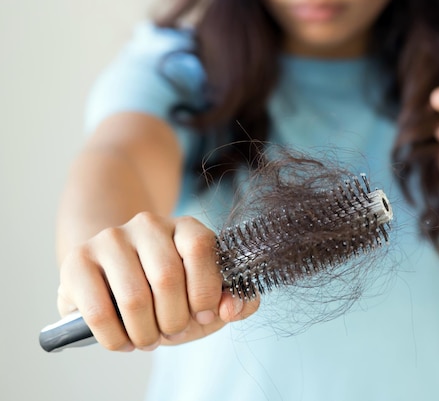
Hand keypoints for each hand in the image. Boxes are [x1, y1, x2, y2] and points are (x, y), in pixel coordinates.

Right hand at [57, 213, 259, 351]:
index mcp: (185, 227)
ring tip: (149, 338)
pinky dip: (116, 339)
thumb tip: (231, 307)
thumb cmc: (168, 291)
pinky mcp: (77, 261)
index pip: (200, 247)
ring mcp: (110, 239)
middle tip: (172, 331)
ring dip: (147, 333)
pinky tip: (124, 340)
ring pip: (134, 298)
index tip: (204, 315)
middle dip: (175, 320)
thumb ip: (236, 300)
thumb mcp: (207, 296)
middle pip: (167, 277)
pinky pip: (99, 312)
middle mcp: (148, 224)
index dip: (205, 291)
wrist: (117, 278)